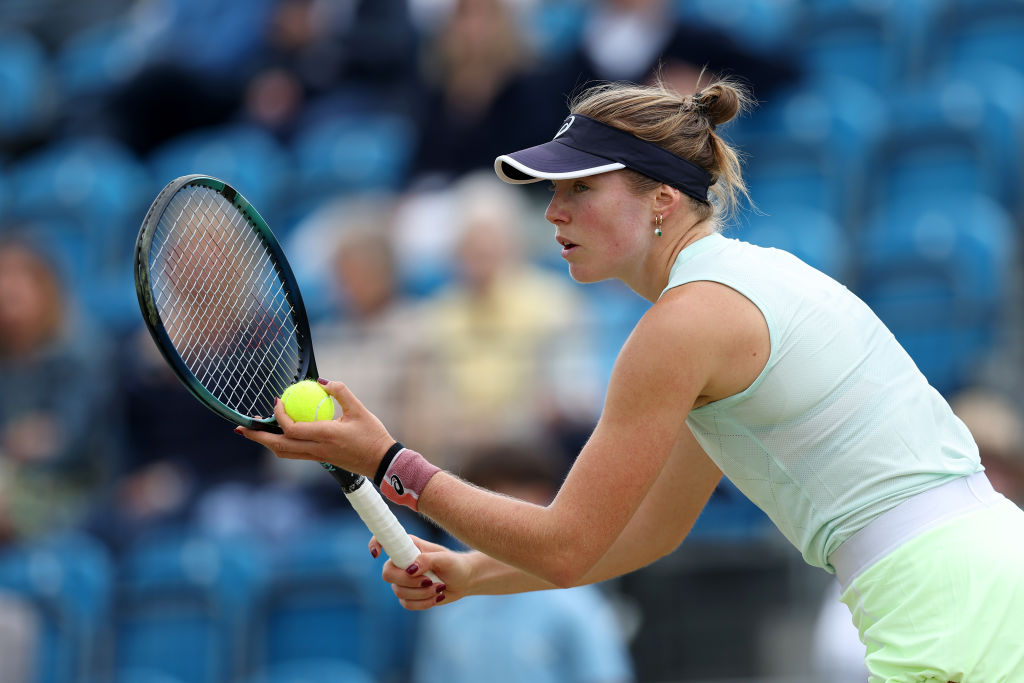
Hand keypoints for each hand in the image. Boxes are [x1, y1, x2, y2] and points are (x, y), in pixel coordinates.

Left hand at [236, 380, 394, 477]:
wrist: (381, 461)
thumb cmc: (373, 435)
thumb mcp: (359, 409)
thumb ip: (341, 392)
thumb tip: (321, 381)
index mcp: (326, 436)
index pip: (292, 429)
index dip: (279, 416)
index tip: (277, 401)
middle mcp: (317, 449)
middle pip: (279, 446)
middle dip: (257, 437)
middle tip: (242, 427)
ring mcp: (317, 457)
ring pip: (284, 453)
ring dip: (266, 442)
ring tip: (254, 432)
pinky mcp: (320, 460)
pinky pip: (294, 453)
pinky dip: (281, 444)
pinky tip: (279, 434)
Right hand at [370, 535, 472, 610]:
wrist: (464, 580)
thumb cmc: (455, 564)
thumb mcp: (445, 559)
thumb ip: (427, 560)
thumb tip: (410, 569)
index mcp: (408, 546)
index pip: (384, 540)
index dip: (375, 544)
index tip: (377, 554)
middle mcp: (402, 562)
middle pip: (387, 574)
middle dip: (408, 581)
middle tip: (428, 580)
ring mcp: (404, 580)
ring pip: (399, 591)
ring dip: (421, 593)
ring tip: (440, 587)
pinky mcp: (409, 595)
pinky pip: (407, 603)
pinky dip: (423, 603)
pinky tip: (437, 597)